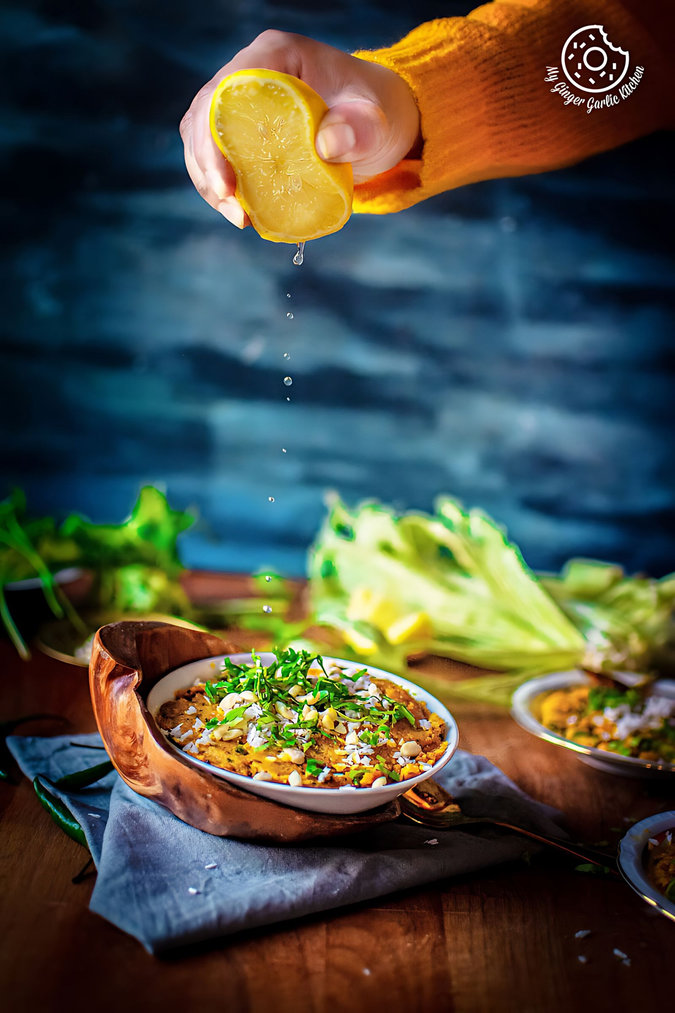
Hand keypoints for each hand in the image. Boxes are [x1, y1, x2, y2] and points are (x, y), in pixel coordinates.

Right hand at [179, 30, 420, 227]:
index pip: (229, 87)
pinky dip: (220, 185)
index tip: (228, 182)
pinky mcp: (242, 128)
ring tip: (237, 217)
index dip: (215, 133)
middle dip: (208, 164)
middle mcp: (251, 71)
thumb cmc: (377, 113)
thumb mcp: (377, 121)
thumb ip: (360, 129)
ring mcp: (243, 100)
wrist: (376, 124)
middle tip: (232, 208)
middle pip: (206, 113)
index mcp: (278, 55)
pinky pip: (215, 155)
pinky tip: (240, 212)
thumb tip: (326, 146)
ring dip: (208, 179)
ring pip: (202, 136)